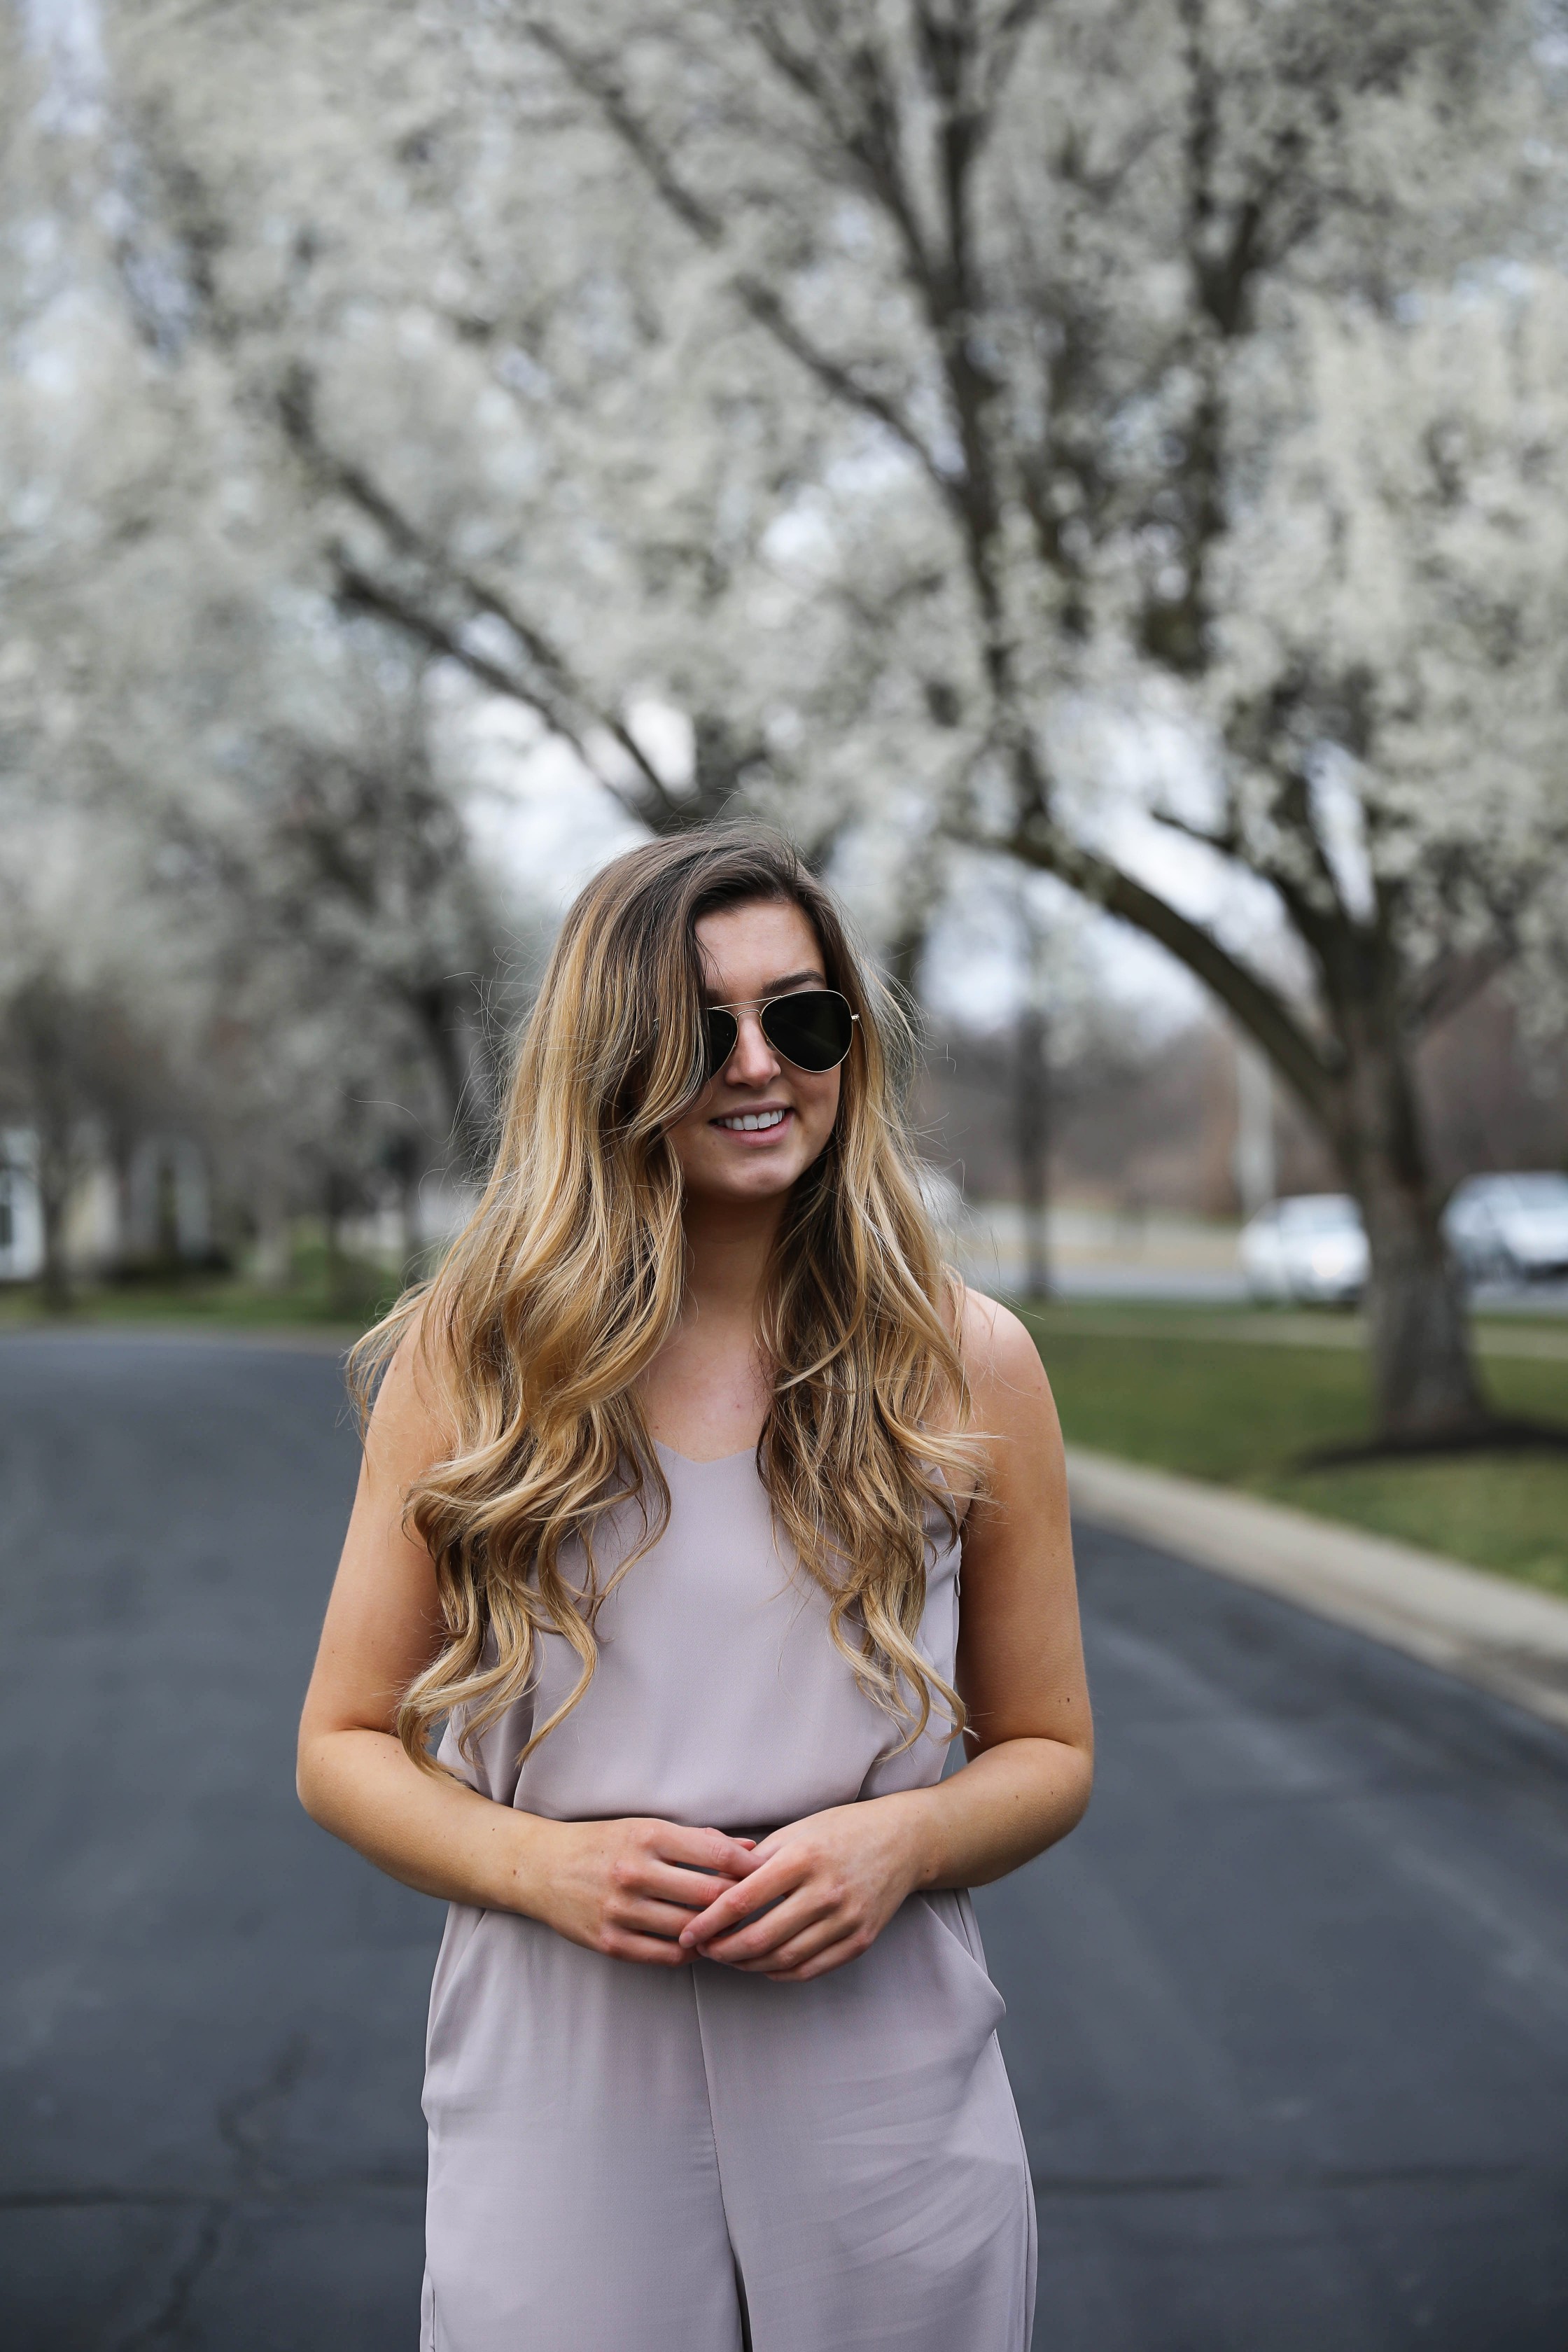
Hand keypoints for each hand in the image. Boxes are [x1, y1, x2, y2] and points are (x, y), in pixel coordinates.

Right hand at [526, 1817, 756, 1966]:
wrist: (543, 1868)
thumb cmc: (603, 1843)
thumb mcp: (646, 1828)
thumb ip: (699, 1840)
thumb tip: (748, 1849)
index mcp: (648, 1837)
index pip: (716, 1855)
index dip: (748, 1867)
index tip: (764, 1874)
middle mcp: (634, 1873)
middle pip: (709, 1894)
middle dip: (738, 1903)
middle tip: (755, 1907)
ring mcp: (621, 1910)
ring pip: (690, 1928)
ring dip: (715, 1931)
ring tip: (730, 1928)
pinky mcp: (610, 1942)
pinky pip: (665, 1955)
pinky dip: (689, 1952)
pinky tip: (697, 1943)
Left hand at [677, 1798, 928, 1982]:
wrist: (903, 1841)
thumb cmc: (842, 1830)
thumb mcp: (796, 1831)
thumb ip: (754, 1858)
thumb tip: (709, 1879)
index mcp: (804, 1858)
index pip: (743, 1899)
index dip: (709, 1921)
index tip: (688, 1932)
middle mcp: (826, 1891)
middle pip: (761, 1937)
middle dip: (724, 1951)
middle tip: (705, 1949)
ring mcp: (846, 1919)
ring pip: (785, 1959)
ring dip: (748, 1965)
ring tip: (729, 1957)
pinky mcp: (860, 1939)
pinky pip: (812, 1968)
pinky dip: (781, 1972)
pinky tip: (764, 1965)